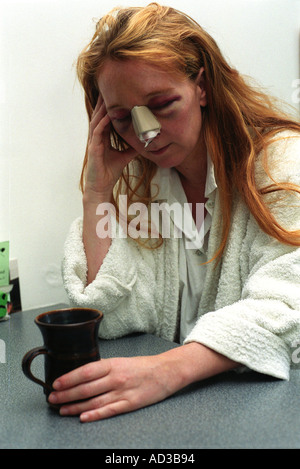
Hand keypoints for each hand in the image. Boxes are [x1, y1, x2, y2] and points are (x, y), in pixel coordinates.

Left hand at [48, 353, 183, 422]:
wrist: (166, 370)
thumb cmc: (143, 366)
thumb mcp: (121, 361)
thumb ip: (103, 369)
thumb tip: (82, 376)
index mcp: (113, 364)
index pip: (85, 371)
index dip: (68, 378)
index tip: (56, 383)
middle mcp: (116, 377)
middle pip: (86, 388)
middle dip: (66, 394)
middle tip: (53, 398)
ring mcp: (123, 391)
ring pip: (94, 401)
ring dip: (76, 406)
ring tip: (63, 409)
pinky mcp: (131, 403)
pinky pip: (110, 410)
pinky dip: (95, 415)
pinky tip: (84, 417)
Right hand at [84, 95, 137, 198]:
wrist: (101, 187)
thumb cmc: (109, 172)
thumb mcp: (124, 157)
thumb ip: (132, 148)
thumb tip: (144, 142)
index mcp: (102, 138)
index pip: (105, 118)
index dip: (109, 107)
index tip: (116, 95)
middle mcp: (96, 137)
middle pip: (99, 116)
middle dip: (103, 103)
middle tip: (109, 88)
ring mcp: (93, 142)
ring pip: (96, 121)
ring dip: (101, 109)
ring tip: (107, 97)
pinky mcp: (93, 149)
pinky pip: (97, 133)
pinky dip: (102, 123)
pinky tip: (107, 116)